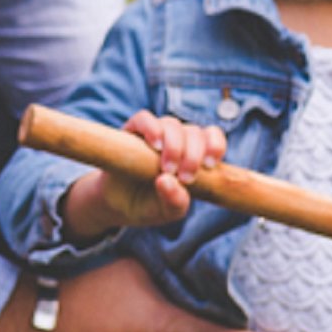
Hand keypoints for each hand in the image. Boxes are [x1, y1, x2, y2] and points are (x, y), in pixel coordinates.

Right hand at [65, 109, 226, 239]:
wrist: (116, 205)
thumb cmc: (148, 205)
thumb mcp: (167, 212)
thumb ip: (175, 201)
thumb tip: (168, 181)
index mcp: (192, 156)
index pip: (211, 138)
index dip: (215, 145)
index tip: (210, 165)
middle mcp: (176, 140)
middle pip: (193, 131)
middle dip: (193, 154)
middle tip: (185, 177)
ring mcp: (154, 134)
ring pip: (172, 123)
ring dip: (174, 145)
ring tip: (167, 168)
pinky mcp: (132, 131)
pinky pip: (144, 118)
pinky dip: (151, 128)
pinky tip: (154, 144)